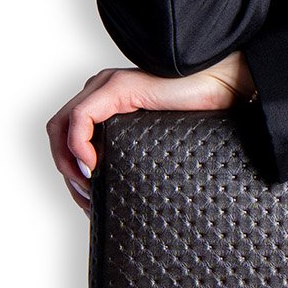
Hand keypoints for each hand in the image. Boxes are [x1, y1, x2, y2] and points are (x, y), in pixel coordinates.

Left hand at [45, 54, 256, 216]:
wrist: (228, 86)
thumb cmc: (203, 112)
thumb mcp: (156, 143)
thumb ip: (134, 157)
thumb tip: (119, 198)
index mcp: (109, 103)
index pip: (70, 139)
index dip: (73, 173)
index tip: (91, 202)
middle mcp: (102, 91)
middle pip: (59, 134)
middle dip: (67, 172)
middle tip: (88, 200)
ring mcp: (107, 85)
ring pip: (61, 126)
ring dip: (67, 162)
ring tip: (89, 185)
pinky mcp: (118, 86)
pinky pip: (79, 117)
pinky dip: (77, 145)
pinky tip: (94, 165)